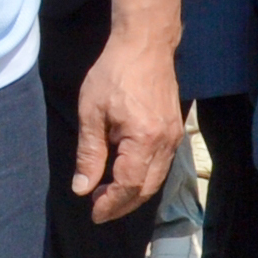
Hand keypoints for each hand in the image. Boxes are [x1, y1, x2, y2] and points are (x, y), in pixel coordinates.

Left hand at [73, 32, 183, 224]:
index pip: (129, 185)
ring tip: (107, 195)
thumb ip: (89, 154)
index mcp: (144, 139)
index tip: (93, 212)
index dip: (111, 204)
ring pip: (156, 179)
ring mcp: (174, 137)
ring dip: (133, 192)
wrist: (145, 45)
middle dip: (122, 204)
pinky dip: (144, 177)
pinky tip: (124, 174)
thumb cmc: (114, 73)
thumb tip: (83, 189)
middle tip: (98, 209)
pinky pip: (161, 164)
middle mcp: (165, 142)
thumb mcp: (91, 113)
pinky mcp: (174, 131)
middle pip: (147, 188)